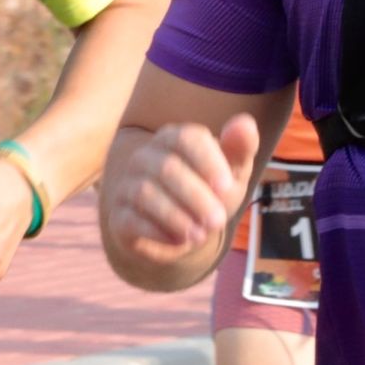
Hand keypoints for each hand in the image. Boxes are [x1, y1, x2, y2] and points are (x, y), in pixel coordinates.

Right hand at [99, 115, 260, 272]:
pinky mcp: (120, 216)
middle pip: (167, 168)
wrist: (181, 230)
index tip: (226, 187)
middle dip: (196, 197)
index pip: (186, 138)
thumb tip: (245, 123)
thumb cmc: (209, 193)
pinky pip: (132, 220)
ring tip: (201, 234)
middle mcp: (145, 157)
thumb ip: (240, 148)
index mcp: (173, 139)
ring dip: (178, 216)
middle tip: (218, 220)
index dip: (207, 161)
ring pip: (146, 194)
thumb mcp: (231, 174)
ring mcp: (128, 185)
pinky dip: (158, 232)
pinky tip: (178, 241)